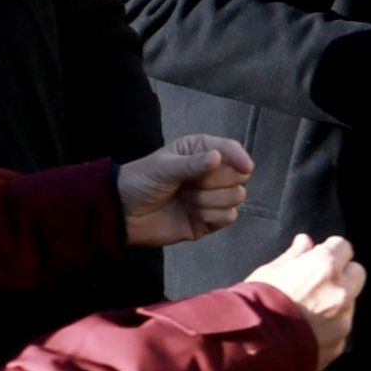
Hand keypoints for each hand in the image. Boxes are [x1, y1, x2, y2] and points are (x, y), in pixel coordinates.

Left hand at [117, 134, 254, 246]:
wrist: (124, 214)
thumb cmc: (141, 181)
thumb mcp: (163, 168)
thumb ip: (191, 164)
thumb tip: (218, 158)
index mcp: (201, 151)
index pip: (231, 150)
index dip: (240, 157)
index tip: (246, 167)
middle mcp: (212, 172)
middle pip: (239, 176)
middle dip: (215, 183)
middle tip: (190, 185)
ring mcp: (213, 197)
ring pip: (236, 197)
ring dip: (209, 201)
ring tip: (186, 200)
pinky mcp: (212, 220)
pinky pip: (229, 217)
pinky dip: (211, 216)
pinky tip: (192, 214)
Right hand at [245, 232, 365, 370]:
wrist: (250, 346)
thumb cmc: (255, 303)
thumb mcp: (269, 272)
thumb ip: (294, 256)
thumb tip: (305, 241)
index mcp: (324, 266)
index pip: (343, 247)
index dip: (330, 251)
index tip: (319, 257)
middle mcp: (340, 291)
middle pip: (357, 272)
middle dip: (342, 274)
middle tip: (320, 282)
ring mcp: (343, 318)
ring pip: (351, 302)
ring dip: (337, 302)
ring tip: (309, 311)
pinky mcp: (340, 342)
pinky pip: (341, 327)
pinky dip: (331, 326)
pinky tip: (309, 330)